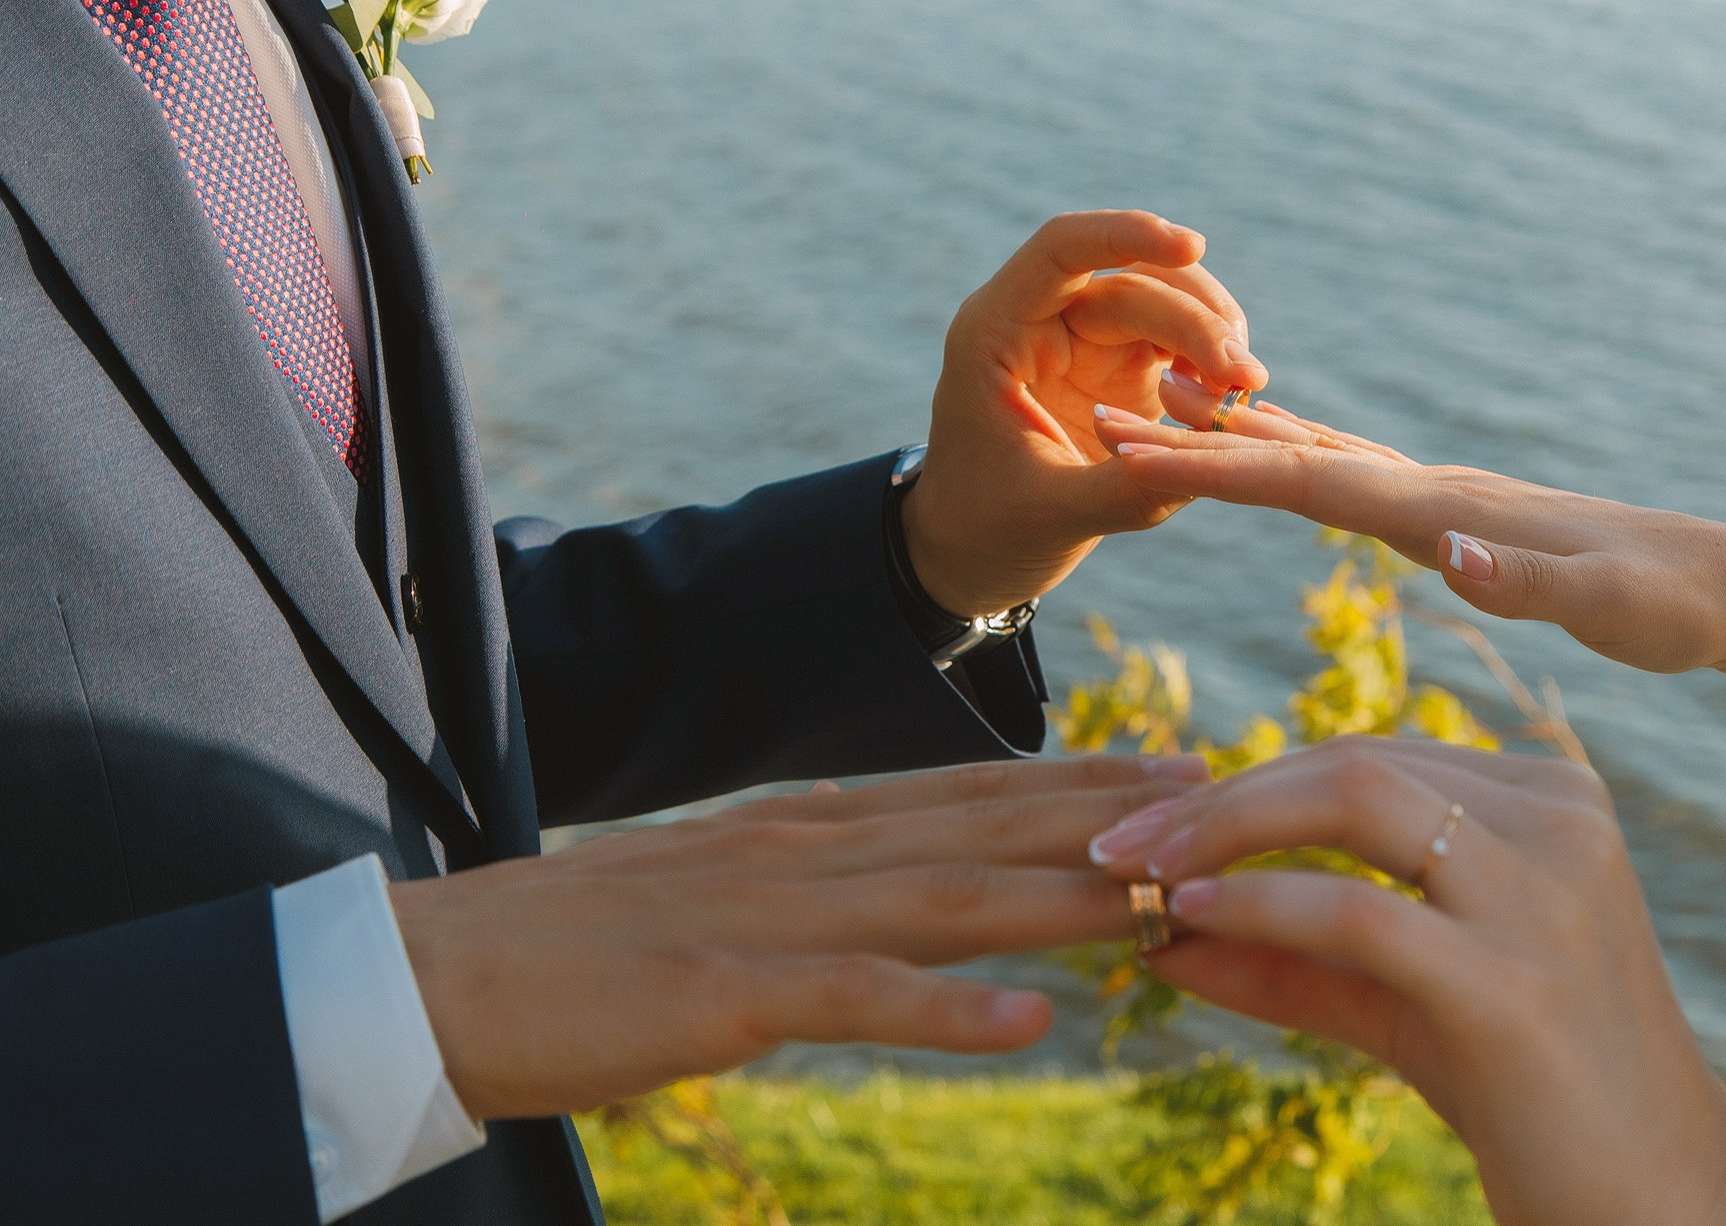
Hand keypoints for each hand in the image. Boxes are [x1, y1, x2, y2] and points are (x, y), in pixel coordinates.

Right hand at [389, 753, 1208, 1118]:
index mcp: (804, 829)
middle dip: (1106, 818)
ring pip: (944, 900)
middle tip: (1220, 806)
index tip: (1174, 774)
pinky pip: (853, 1001)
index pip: (968, 794)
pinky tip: (1031, 1021)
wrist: (434, 976)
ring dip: (1061, 898)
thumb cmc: (579, 951)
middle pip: (982, 829)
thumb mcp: (720, 898)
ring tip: (1164, 898)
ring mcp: (765, 918)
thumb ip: (812, 888)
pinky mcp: (721, 993)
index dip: (1078, 784)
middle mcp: (803, 852)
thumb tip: (893, 889)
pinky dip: (945, 1009)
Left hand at [901, 211, 1266, 615]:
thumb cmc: (987, 530)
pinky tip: (1234, 396)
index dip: (1125, 234)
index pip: (1061, 250)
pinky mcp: (1117, 369)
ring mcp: (1082, 341)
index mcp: (997, 334)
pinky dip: (1209, 361)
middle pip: (1129, 281)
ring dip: (1211, 333)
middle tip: (1245, 375)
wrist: (972, 555)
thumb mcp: (1055, 516)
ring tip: (1248, 385)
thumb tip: (1212, 464)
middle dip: (1194, 318)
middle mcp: (1040, 322)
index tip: (1192, 246)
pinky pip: (1175, 342)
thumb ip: (1127, 490)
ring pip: (1162, 302)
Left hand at [1087, 738, 1725, 1225]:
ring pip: (1355, 800)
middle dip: (1219, 798)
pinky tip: (1192, 922)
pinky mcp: (1515, 983)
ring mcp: (1545, 893)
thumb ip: (1291, 958)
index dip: (1250, 785)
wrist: (1661, 1203)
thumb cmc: (1532, 1094)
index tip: (1154, 830)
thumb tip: (1158, 930)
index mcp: (1548, 801)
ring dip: (1223, 830)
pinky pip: (1361, 911)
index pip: (1368, 758)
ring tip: (1137, 876)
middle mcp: (1558, 820)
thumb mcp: (1400, 1002)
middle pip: (1352, 763)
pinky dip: (1260, 905)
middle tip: (1117, 848)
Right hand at [1094, 389, 1725, 745]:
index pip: (1308, 481)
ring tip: (1145, 411)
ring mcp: (1440, 497)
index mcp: (1448, 511)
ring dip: (1226, 437)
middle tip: (1094, 418)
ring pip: (1310, 454)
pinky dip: (1280, 457)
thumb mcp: (1615, 610)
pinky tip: (1259, 455)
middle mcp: (1433, 490)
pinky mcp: (1453, 517)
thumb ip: (1534, 583)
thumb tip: (1454, 552)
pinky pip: (1341, 478)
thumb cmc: (1673, 604)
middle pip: (1289, 451)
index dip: (1214, 468)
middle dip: (1190, 439)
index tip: (1125, 451)